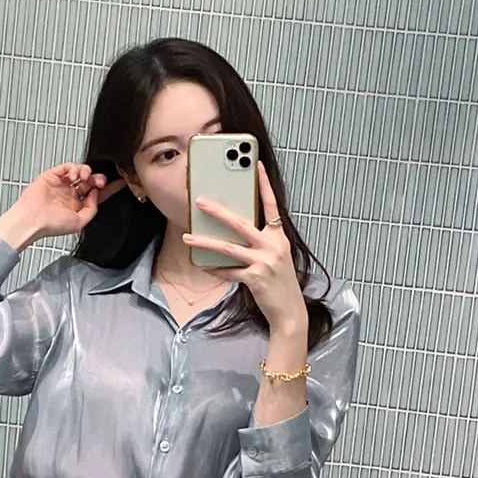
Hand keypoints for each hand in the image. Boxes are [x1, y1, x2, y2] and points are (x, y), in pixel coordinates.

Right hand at [19, 162, 126, 240]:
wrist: (33, 219)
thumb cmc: (52, 225)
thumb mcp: (79, 223)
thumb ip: (91, 209)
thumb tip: (96, 195)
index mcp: (77, 206)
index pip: (97, 195)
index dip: (109, 188)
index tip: (120, 182)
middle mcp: (70, 195)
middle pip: (90, 181)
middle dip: (98, 179)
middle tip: (99, 181)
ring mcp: (62, 185)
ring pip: (80, 171)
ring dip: (87, 171)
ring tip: (85, 177)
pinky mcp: (52, 176)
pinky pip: (66, 166)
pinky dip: (73, 168)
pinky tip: (73, 176)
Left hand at [182, 161, 306, 329]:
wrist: (290, 312)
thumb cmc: (281, 285)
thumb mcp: (276, 258)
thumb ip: (261, 244)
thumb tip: (234, 234)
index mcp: (279, 237)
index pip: (272, 204)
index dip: (264, 184)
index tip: (256, 164)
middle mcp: (273, 246)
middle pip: (241, 223)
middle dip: (218, 211)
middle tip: (200, 201)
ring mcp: (264, 262)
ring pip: (228, 248)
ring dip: (204, 242)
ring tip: (187, 238)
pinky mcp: (255, 278)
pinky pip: (228, 271)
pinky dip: (214, 270)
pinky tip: (202, 267)